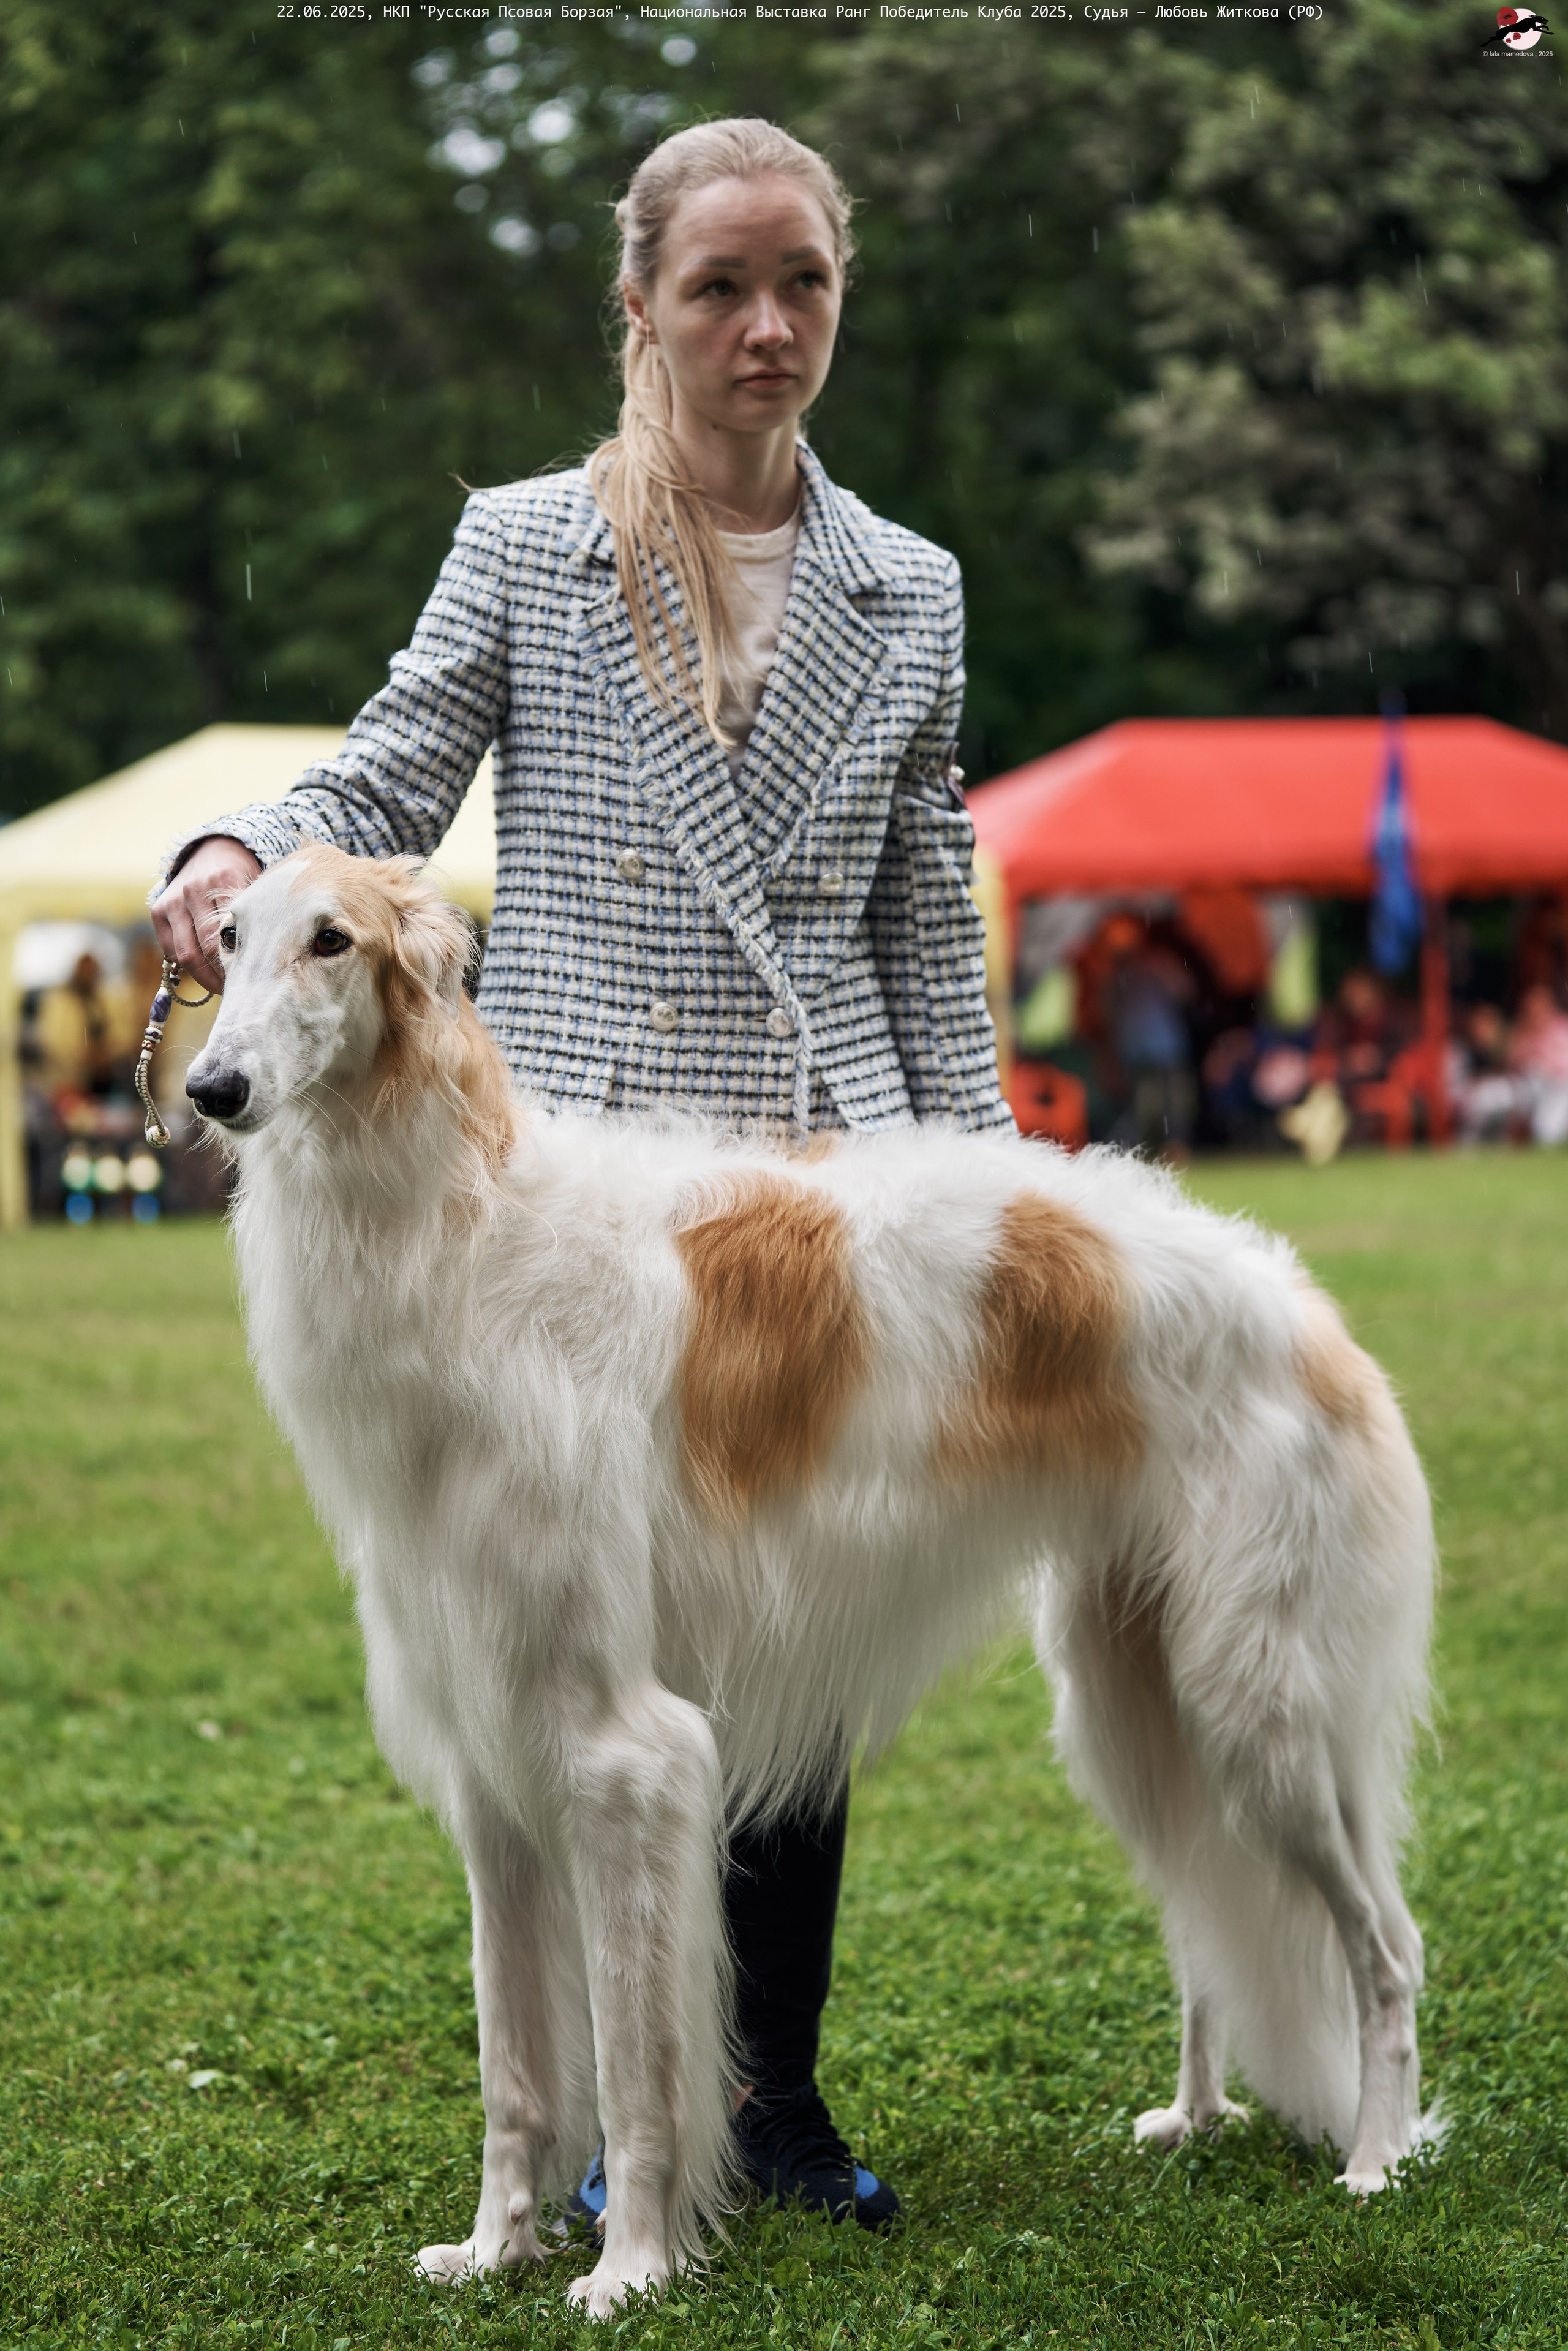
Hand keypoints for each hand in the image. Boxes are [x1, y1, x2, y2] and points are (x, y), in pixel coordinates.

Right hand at [150, 836, 261, 993]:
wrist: (213, 850)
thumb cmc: (242, 877)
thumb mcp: (255, 888)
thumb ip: (257, 917)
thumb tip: (267, 964)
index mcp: (223, 880)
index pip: (228, 936)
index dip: (238, 966)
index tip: (252, 982)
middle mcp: (193, 889)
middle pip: (205, 949)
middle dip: (221, 977)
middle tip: (238, 991)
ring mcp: (173, 900)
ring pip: (186, 954)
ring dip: (204, 978)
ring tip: (221, 988)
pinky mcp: (158, 908)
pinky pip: (171, 949)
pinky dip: (187, 965)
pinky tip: (204, 971)